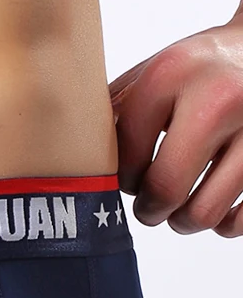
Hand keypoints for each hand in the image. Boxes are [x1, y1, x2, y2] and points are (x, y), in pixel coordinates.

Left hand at [110, 19, 242, 236]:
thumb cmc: (192, 72)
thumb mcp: (146, 79)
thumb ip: (112, 120)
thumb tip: (71, 171)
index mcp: (169, 77)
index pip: (128, 162)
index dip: (123, 182)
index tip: (131, 178)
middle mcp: (218, 98)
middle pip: (167, 191)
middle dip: (150, 211)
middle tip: (150, 207)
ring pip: (205, 214)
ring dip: (184, 222)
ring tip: (179, 208)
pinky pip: (242, 220)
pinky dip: (225, 225)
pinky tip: (216, 207)